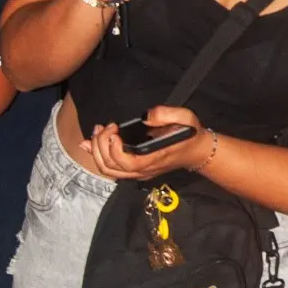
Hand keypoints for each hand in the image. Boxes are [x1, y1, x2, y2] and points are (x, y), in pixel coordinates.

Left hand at [82, 106, 209, 180]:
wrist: (196, 151)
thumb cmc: (190, 134)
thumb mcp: (186, 117)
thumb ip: (166, 114)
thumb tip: (146, 116)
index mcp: (155, 158)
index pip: (127, 162)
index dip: (114, 149)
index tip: (115, 130)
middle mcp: (144, 170)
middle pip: (111, 166)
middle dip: (101, 145)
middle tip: (105, 127)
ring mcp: (138, 173)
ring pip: (108, 170)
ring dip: (96, 151)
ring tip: (97, 132)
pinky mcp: (134, 171)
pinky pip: (110, 169)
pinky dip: (97, 156)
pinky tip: (90, 144)